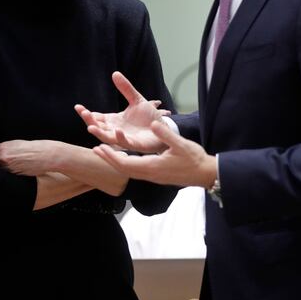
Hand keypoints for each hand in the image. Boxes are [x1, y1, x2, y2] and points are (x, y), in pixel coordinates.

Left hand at [0, 140, 61, 175]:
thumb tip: (0, 155)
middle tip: (6, 167)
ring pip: (0, 171)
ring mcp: (8, 165)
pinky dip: (10, 175)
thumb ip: (8, 149)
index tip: (0, 161)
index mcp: (3, 146)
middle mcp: (3, 155)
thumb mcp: (19, 144)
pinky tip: (17, 172)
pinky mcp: (14, 173)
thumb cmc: (34, 148)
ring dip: (4, 171)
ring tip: (13, 169)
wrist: (46, 154)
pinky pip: (8, 175)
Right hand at [76, 71, 170, 152]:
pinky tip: (117, 130)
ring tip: (91, 127)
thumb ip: (126, 88)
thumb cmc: (149, 117)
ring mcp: (124, 138)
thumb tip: (115, 73)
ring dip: (99, 133)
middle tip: (83, 113)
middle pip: (98, 127)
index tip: (78, 106)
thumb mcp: (136, 99)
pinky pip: (125, 143)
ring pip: (107, 137)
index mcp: (114, 120)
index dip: (86, 113)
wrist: (164, 129)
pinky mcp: (135, 144)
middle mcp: (116, 130)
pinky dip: (120, 137)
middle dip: (89, 121)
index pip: (96, 117)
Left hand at [93, 118, 215, 187]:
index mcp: (152, 166)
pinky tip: (123, 156)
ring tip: (105, 151)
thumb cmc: (194, 159)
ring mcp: (152, 176)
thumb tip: (153, 123)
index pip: (125, 164)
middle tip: (95, 148)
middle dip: (109, 159)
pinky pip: (135, 170)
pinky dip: (125, 163)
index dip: (110, 156)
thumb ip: (166, 134)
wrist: (205, 174)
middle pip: (123, 168)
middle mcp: (149, 174)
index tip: (99, 147)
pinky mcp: (156, 175)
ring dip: (116, 161)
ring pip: (128, 170)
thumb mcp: (180, 143)